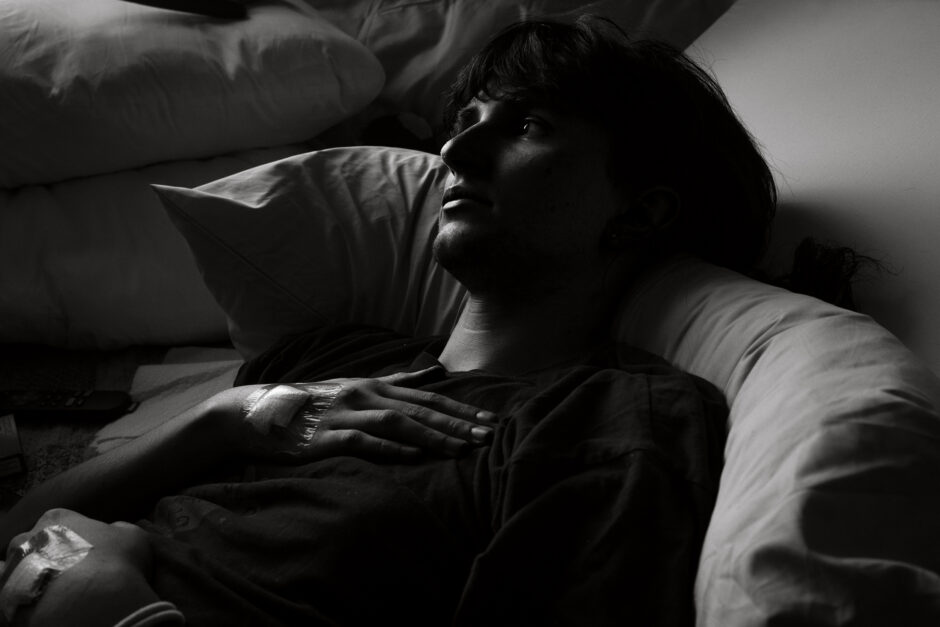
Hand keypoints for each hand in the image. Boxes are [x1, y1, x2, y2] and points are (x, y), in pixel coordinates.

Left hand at [1, 509, 159, 626]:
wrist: (92, 602)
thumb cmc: (116, 562)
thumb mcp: (133, 536)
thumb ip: (119, 529)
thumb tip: (114, 531)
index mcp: (57, 518)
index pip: (60, 521)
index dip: (74, 536)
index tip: (85, 550)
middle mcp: (29, 537)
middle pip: (34, 542)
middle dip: (47, 553)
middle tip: (67, 570)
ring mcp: (14, 567)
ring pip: (18, 567)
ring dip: (31, 575)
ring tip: (52, 590)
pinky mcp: (5, 596)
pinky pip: (7, 595)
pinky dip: (20, 597)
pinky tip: (37, 602)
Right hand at [222, 366, 498, 462]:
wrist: (255, 412)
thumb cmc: (313, 402)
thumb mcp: (356, 386)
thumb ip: (397, 381)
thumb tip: (434, 373)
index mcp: (374, 385)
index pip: (427, 397)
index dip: (460, 409)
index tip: (490, 420)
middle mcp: (364, 396)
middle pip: (419, 409)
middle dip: (456, 423)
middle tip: (487, 436)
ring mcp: (344, 415)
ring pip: (397, 423)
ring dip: (432, 436)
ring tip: (461, 449)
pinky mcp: (324, 437)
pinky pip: (362, 442)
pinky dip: (389, 447)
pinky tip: (413, 455)